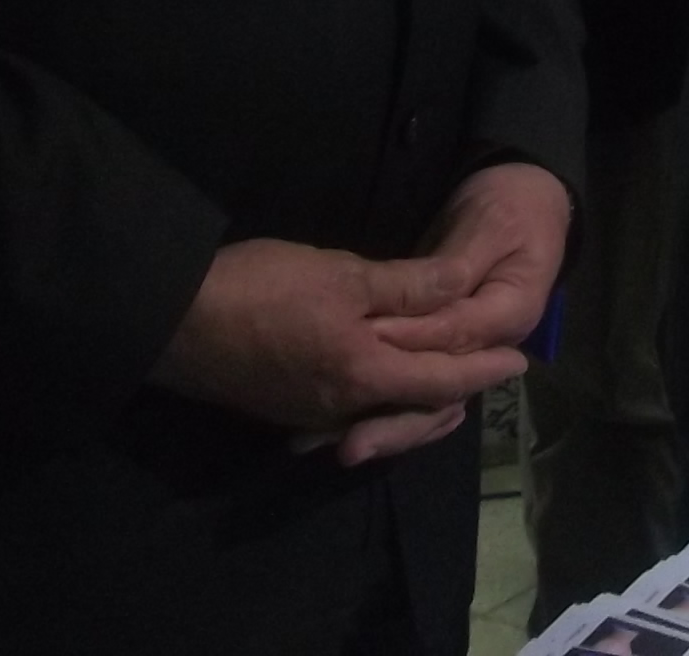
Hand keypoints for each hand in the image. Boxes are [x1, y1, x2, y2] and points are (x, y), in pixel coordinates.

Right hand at [149, 233, 528, 456]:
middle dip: (456, 393)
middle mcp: (341, 407)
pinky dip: (379, 400)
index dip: (483, 370)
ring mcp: (307, 414)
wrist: (169, 320)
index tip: (519, 364)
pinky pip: (349, 413)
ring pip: (381, 412)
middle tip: (489, 375)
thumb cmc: (261, 289)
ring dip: (418, 400)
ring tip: (445, 385)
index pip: (442, 379)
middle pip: (415, 408)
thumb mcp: (342, 274)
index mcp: (364, 374)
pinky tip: (380, 384)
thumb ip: (407, 286)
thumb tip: (462, 284)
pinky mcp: (281, 407)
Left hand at [347, 161, 575, 465]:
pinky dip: (377, 406)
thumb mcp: (491, 226)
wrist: (535, 197)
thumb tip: (424, 298)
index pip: (452, 342)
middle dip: (391, 419)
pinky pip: (412, 386)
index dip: (405, 346)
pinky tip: (333, 425)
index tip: (363, 357)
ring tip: (327, 444)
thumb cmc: (514, 205)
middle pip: (438, 393)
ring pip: (422, 399)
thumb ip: (455, 267)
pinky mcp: (442, 343)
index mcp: (510, 313)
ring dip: (378, 423)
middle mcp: (489, 343)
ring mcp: (465, 347)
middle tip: (345, 445)